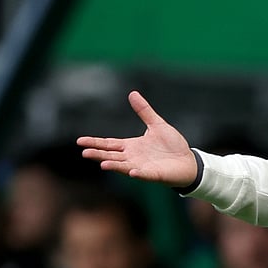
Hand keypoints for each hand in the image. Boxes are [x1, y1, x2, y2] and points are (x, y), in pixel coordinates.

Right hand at [77, 91, 197, 187]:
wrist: (188, 161)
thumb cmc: (172, 145)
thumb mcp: (157, 124)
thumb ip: (144, 111)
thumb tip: (132, 93)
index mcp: (131, 146)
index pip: (109, 144)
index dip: (95, 142)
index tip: (80, 141)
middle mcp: (133, 158)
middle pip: (111, 156)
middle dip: (98, 154)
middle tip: (84, 153)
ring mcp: (142, 167)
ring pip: (124, 166)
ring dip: (114, 165)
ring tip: (102, 164)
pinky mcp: (154, 175)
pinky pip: (144, 175)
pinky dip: (138, 173)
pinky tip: (132, 171)